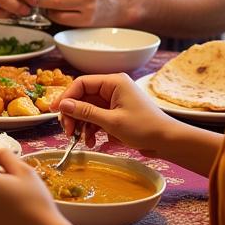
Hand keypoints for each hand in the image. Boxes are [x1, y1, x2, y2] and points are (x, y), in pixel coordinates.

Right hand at [54, 74, 172, 155]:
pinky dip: (92, 129)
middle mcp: (113, 88)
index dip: (66, 97)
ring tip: (79, 140)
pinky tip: (92, 142)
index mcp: (113, 82)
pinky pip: (97, 118)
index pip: (81, 83)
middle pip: (83, 97)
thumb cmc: (144, 128)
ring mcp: (115, 101)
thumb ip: (85, 112)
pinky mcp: (117, 113)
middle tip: (67, 131)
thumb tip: (62, 104)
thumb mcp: (111, 121)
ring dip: (82, 125)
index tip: (55, 112)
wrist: (168, 142)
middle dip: (73, 114)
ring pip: (88, 109)